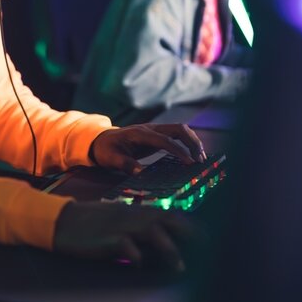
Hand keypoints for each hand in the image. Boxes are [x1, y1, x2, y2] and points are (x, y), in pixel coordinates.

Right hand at [53, 201, 193, 271]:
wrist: (64, 221)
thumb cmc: (94, 221)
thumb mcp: (121, 218)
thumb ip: (142, 225)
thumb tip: (165, 238)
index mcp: (138, 210)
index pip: (171, 215)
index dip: (190, 226)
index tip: (207, 238)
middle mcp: (134, 215)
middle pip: (168, 220)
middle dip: (188, 235)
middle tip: (205, 251)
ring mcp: (121, 226)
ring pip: (152, 232)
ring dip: (169, 250)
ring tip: (179, 267)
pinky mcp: (107, 239)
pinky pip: (127, 246)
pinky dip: (137, 256)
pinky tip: (142, 265)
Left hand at [90, 124, 205, 174]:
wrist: (100, 140)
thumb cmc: (106, 150)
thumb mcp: (111, 159)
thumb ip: (126, 165)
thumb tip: (142, 173)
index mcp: (139, 133)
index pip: (164, 140)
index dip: (178, 150)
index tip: (189, 163)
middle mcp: (150, 128)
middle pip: (178, 129)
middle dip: (192, 142)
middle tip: (201, 160)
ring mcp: (154, 130)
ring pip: (180, 129)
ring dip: (192, 141)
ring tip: (201, 158)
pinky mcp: (157, 135)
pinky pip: (176, 135)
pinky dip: (187, 143)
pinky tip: (193, 155)